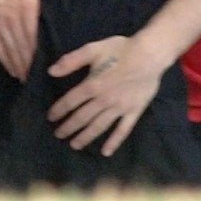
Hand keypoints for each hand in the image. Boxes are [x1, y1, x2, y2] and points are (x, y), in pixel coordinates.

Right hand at [0, 0, 70, 81]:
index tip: (45, 64)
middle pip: (22, 46)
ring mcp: (1, 26)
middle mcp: (13, 20)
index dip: (37, 51)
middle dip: (29, 64)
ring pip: (11, 50)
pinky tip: (12, 71)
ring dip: (18, 66)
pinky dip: (5, 62)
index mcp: (26, 7)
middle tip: (37, 79)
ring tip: (26, 79)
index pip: (33, 34)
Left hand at [47, 35, 161, 156]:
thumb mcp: (94, 49)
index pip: (71, 101)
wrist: (149, 54)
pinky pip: (122, 130)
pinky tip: (106, 152)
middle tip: (58, 135)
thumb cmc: (121, 49)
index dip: (59, 110)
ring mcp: (119, 108)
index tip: (51, 118)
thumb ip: (72, 60)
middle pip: (82, 117)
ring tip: (74, 145)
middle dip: (69, 127)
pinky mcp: (134, 112)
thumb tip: (51, 71)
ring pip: (99, 126)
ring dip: (85, 137)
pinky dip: (114, 142)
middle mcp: (103, 101)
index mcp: (92, 85)